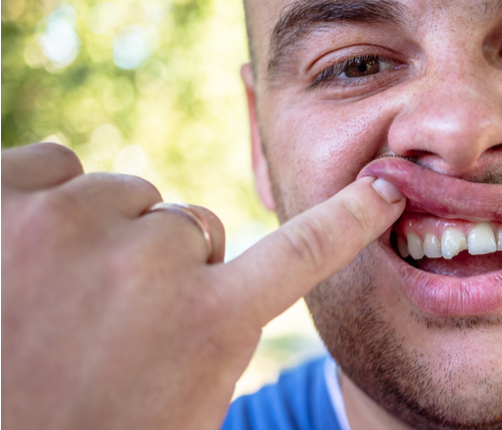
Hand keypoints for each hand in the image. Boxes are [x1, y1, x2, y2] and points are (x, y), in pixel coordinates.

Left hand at [1, 142, 405, 429]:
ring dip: (99, 235)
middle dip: (158, 259)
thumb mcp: (183, 403)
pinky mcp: (4, 200)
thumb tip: (212, 266)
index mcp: (212, 325)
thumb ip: (218, 329)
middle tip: (107, 323)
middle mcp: (154, 265)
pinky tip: (18, 260)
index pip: (304, 252)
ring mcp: (72, 227)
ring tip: (53, 301)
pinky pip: (55, 163)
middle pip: (185, 223)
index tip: (379, 190)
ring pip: (119, 195)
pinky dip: (43, 202)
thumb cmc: (87, 429)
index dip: (348, 217)